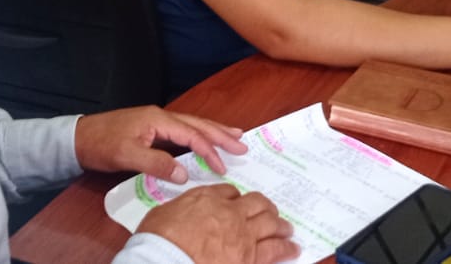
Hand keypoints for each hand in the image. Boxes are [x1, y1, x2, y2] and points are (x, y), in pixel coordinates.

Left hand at [74, 107, 247, 182]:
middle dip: (221, 134)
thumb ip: (156, 163)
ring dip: (213, 131)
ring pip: (192, 124)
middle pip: (198, 124)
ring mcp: (156, 120)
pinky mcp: (152, 127)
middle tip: (242, 144)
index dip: (209, 151)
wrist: (79, 137)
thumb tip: (184, 173)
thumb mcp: (127, 156)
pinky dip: (198, 134)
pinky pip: (182, 129)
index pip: (191, 135)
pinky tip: (203, 138)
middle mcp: (161, 116)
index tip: (222, 167)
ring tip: (234, 135)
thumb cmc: (101, 145)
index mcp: (158, 119)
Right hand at [137, 185, 299, 263]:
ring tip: (286, 228)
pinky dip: (287, 247)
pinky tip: (293, 248)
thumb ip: (180, 210)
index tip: (238, 202)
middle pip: (256, 203)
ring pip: (270, 223)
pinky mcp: (250, 257)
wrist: (166, 261)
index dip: (236, 198)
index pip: (228, 193)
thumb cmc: (157, 241)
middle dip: (265, 207)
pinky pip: (275, 249)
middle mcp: (229, 213)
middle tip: (270, 211)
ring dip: (280, 225)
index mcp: (205, 199)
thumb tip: (183, 214)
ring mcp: (243, 235)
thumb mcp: (162, 214)